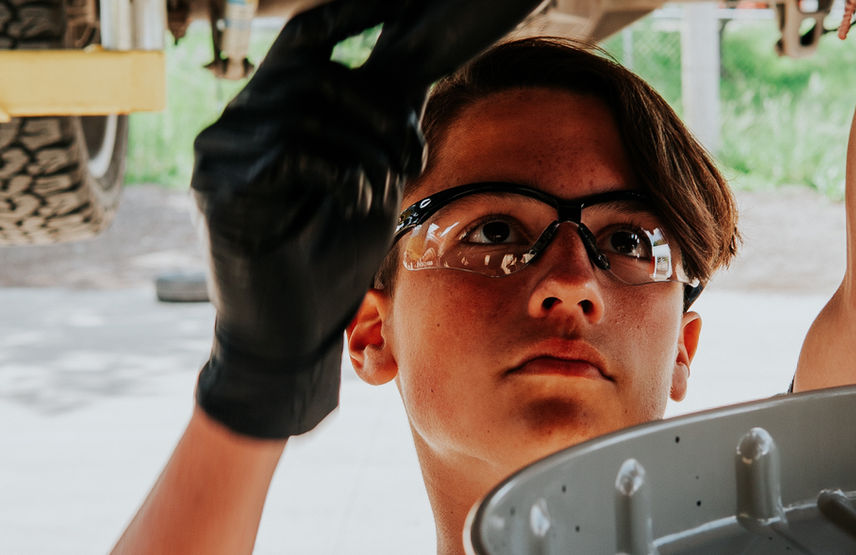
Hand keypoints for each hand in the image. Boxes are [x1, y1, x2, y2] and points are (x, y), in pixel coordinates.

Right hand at [191, 0, 539, 437]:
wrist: (288, 335)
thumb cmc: (326, 262)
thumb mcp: (365, 183)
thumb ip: (373, 132)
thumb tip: (411, 75)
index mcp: (266, 119)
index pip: (302, 42)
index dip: (349, 14)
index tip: (398, 1)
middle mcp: (233, 126)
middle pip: (313, 73)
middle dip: (378, 110)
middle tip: (410, 157)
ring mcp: (220, 156)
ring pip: (307, 109)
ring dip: (365, 149)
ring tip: (381, 191)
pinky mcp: (221, 190)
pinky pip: (294, 150)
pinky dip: (340, 171)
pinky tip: (354, 201)